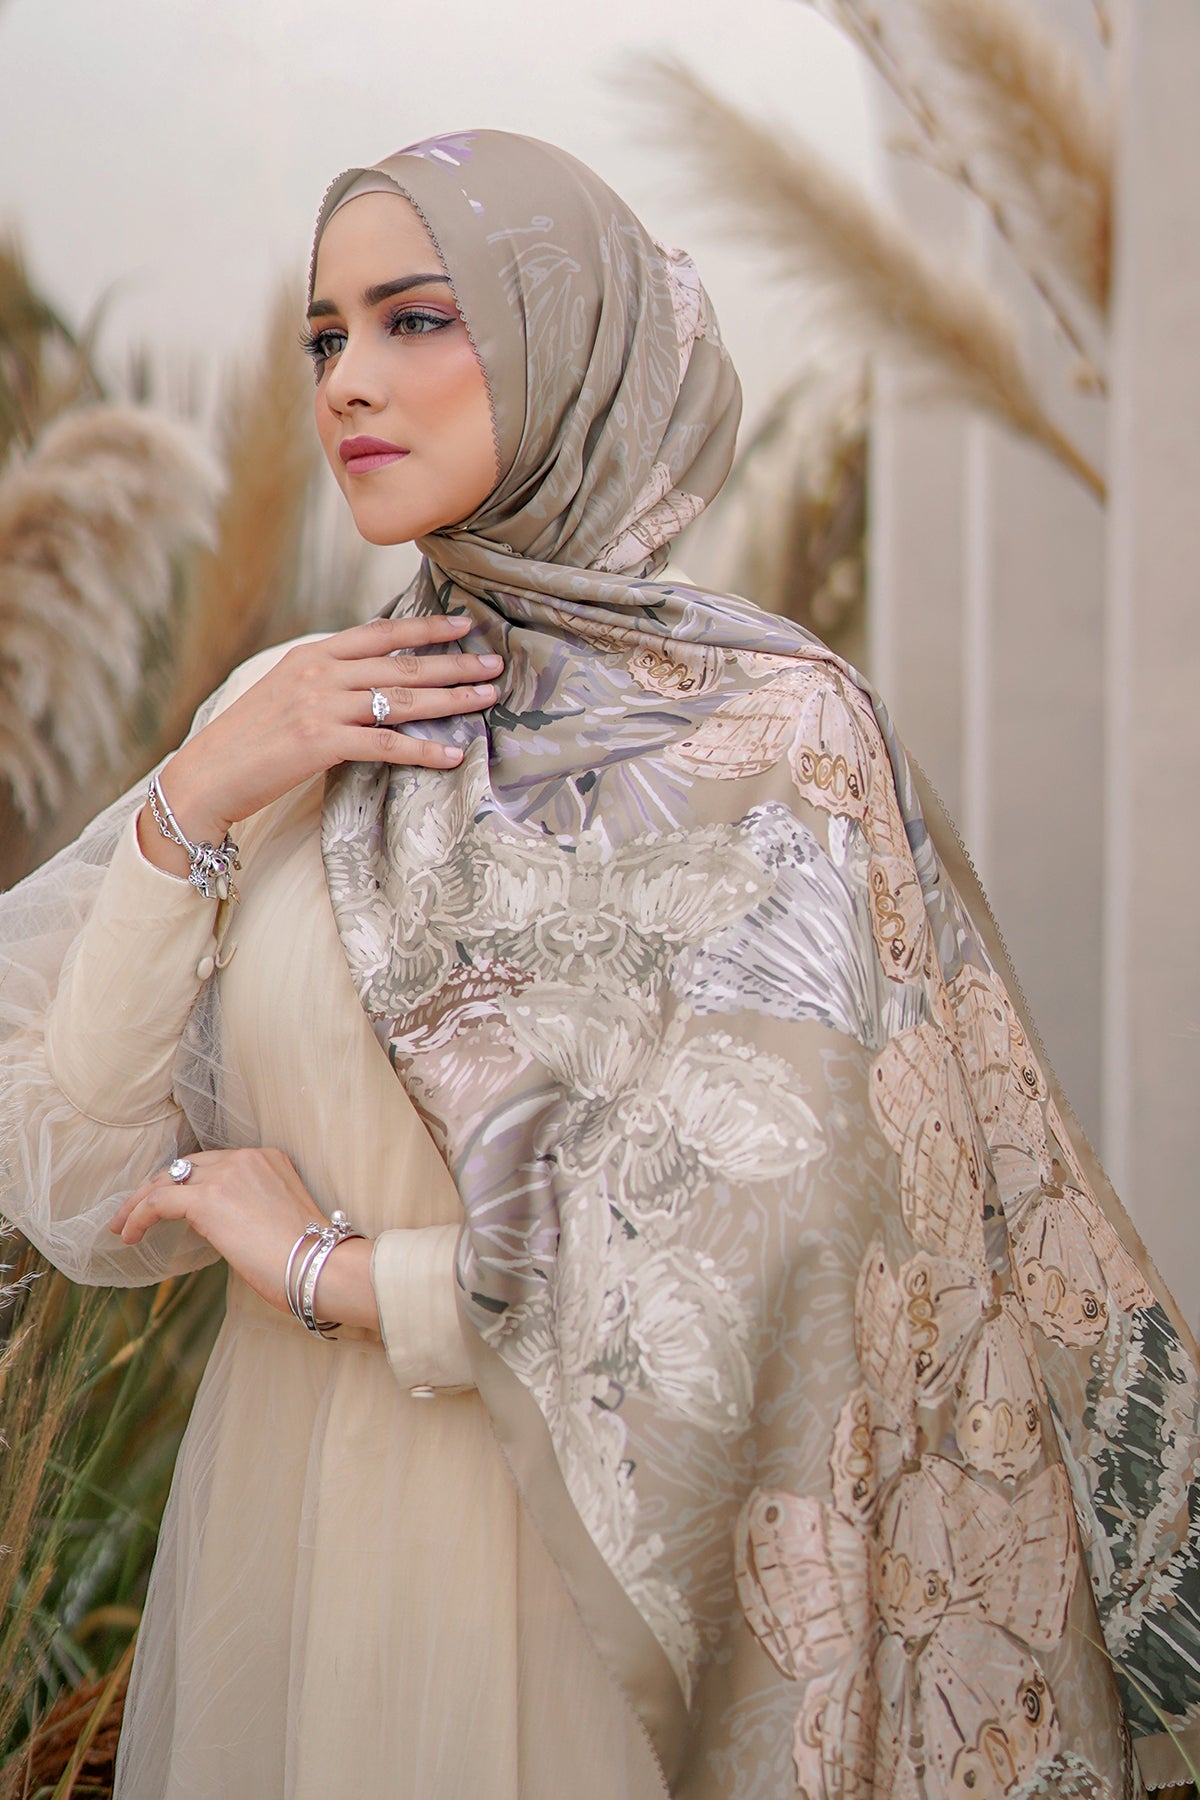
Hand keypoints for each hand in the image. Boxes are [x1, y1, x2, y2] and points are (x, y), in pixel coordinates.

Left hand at [110, 1147, 378, 1331]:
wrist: (323, 1266)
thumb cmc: (311, 1258)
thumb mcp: (280, 1219)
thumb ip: (251, 1209)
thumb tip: (222, 1227)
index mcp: (269, 1159)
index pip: (213, 1164)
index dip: (184, 1183)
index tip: (167, 1206)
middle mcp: (247, 1158)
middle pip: (186, 1166)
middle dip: (156, 1188)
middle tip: (134, 1213)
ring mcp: (228, 1175)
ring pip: (166, 1180)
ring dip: (139, 1202)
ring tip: (123, 1226)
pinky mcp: (209, 1200)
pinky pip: (159, 1203)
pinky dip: (138, 1216)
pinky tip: (130, 1236)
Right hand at [137, 614, 500, 873]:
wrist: (207, 774)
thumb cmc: (249, 740)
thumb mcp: (285, 692)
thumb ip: (326, 679)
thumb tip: (370, 676)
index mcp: (312, 656)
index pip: (380, 633)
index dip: (425, 628)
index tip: (463, 627)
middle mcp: (319, 674)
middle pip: (401, 664)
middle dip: (454, 663)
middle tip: (496, 664)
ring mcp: (320, 707)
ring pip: (401, 699)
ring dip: (451, 699)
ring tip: (487, 698)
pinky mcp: (321, 744)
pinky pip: (386, 744)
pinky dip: (424, 749)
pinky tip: (453, 753)